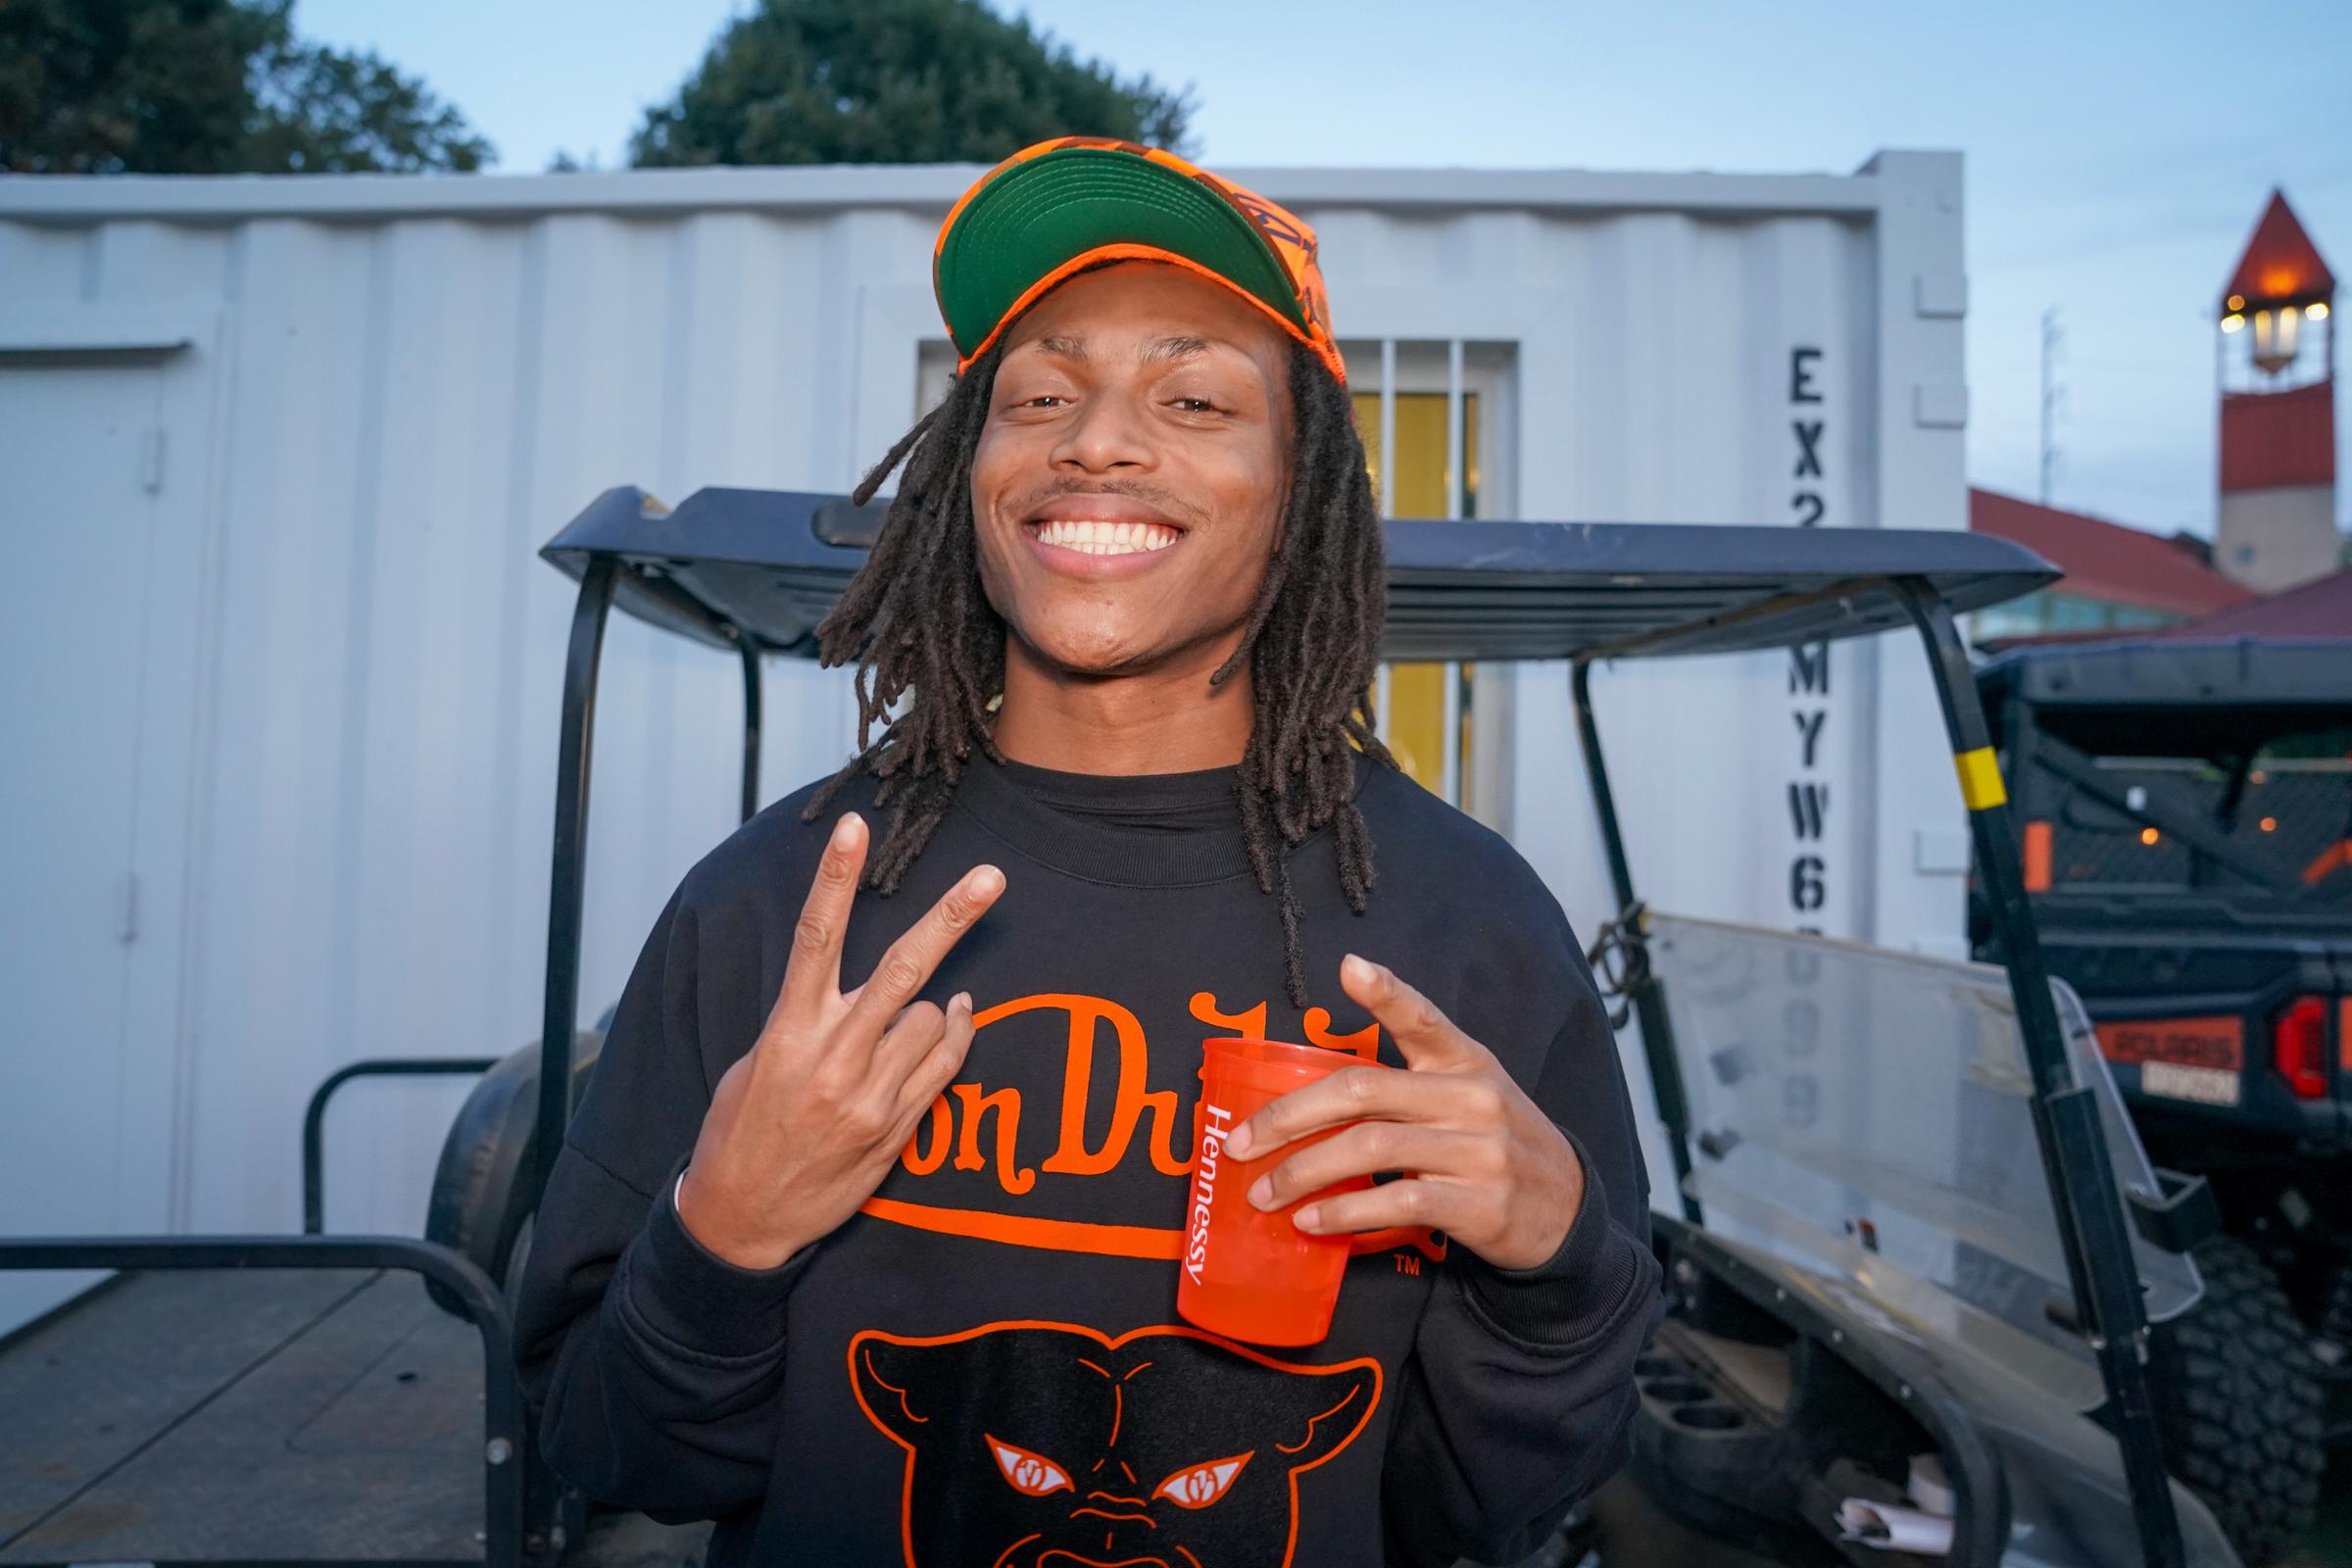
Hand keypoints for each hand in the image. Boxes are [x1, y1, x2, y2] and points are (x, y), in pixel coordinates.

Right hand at [676, 812, 1004, 1269]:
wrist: (743, 1220)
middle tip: (992, 877)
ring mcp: (871, 1095)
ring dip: (925, 1010)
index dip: (835, 878)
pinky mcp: (897, 1128)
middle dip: (950, 918)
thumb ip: (808, 1020)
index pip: (816, 939)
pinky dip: (953, 1036)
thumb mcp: (757, 1063)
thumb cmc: (743, 1130)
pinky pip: (947, 1063)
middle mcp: (834, 1058)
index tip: (853, 828)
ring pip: (931, 1016)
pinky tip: (950, 1024)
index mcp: (788, 1032)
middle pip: (902, 970)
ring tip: (893, 1031)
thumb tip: (864, 991)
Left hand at [1225, 954, 1583, 1271]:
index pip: (1423, 1019)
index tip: (1350, 967)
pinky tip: (1312, 1224)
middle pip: (1363, 1091)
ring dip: (1303, 1173)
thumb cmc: (1494, 1146)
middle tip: (1241, 1143)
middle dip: (1290, 1116)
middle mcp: (1473, 1098)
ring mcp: (1479, 1151)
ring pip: (1370, 1148)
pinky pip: (1396, 1202)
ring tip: (1263, 1193)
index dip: (1387, 992)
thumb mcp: (1467, 1093)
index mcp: (1465, 1062)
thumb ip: (1406, 1079)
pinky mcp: (1479, 1204)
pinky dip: (1345, 1214)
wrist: (1568, 1212)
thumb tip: (1315, 1091)